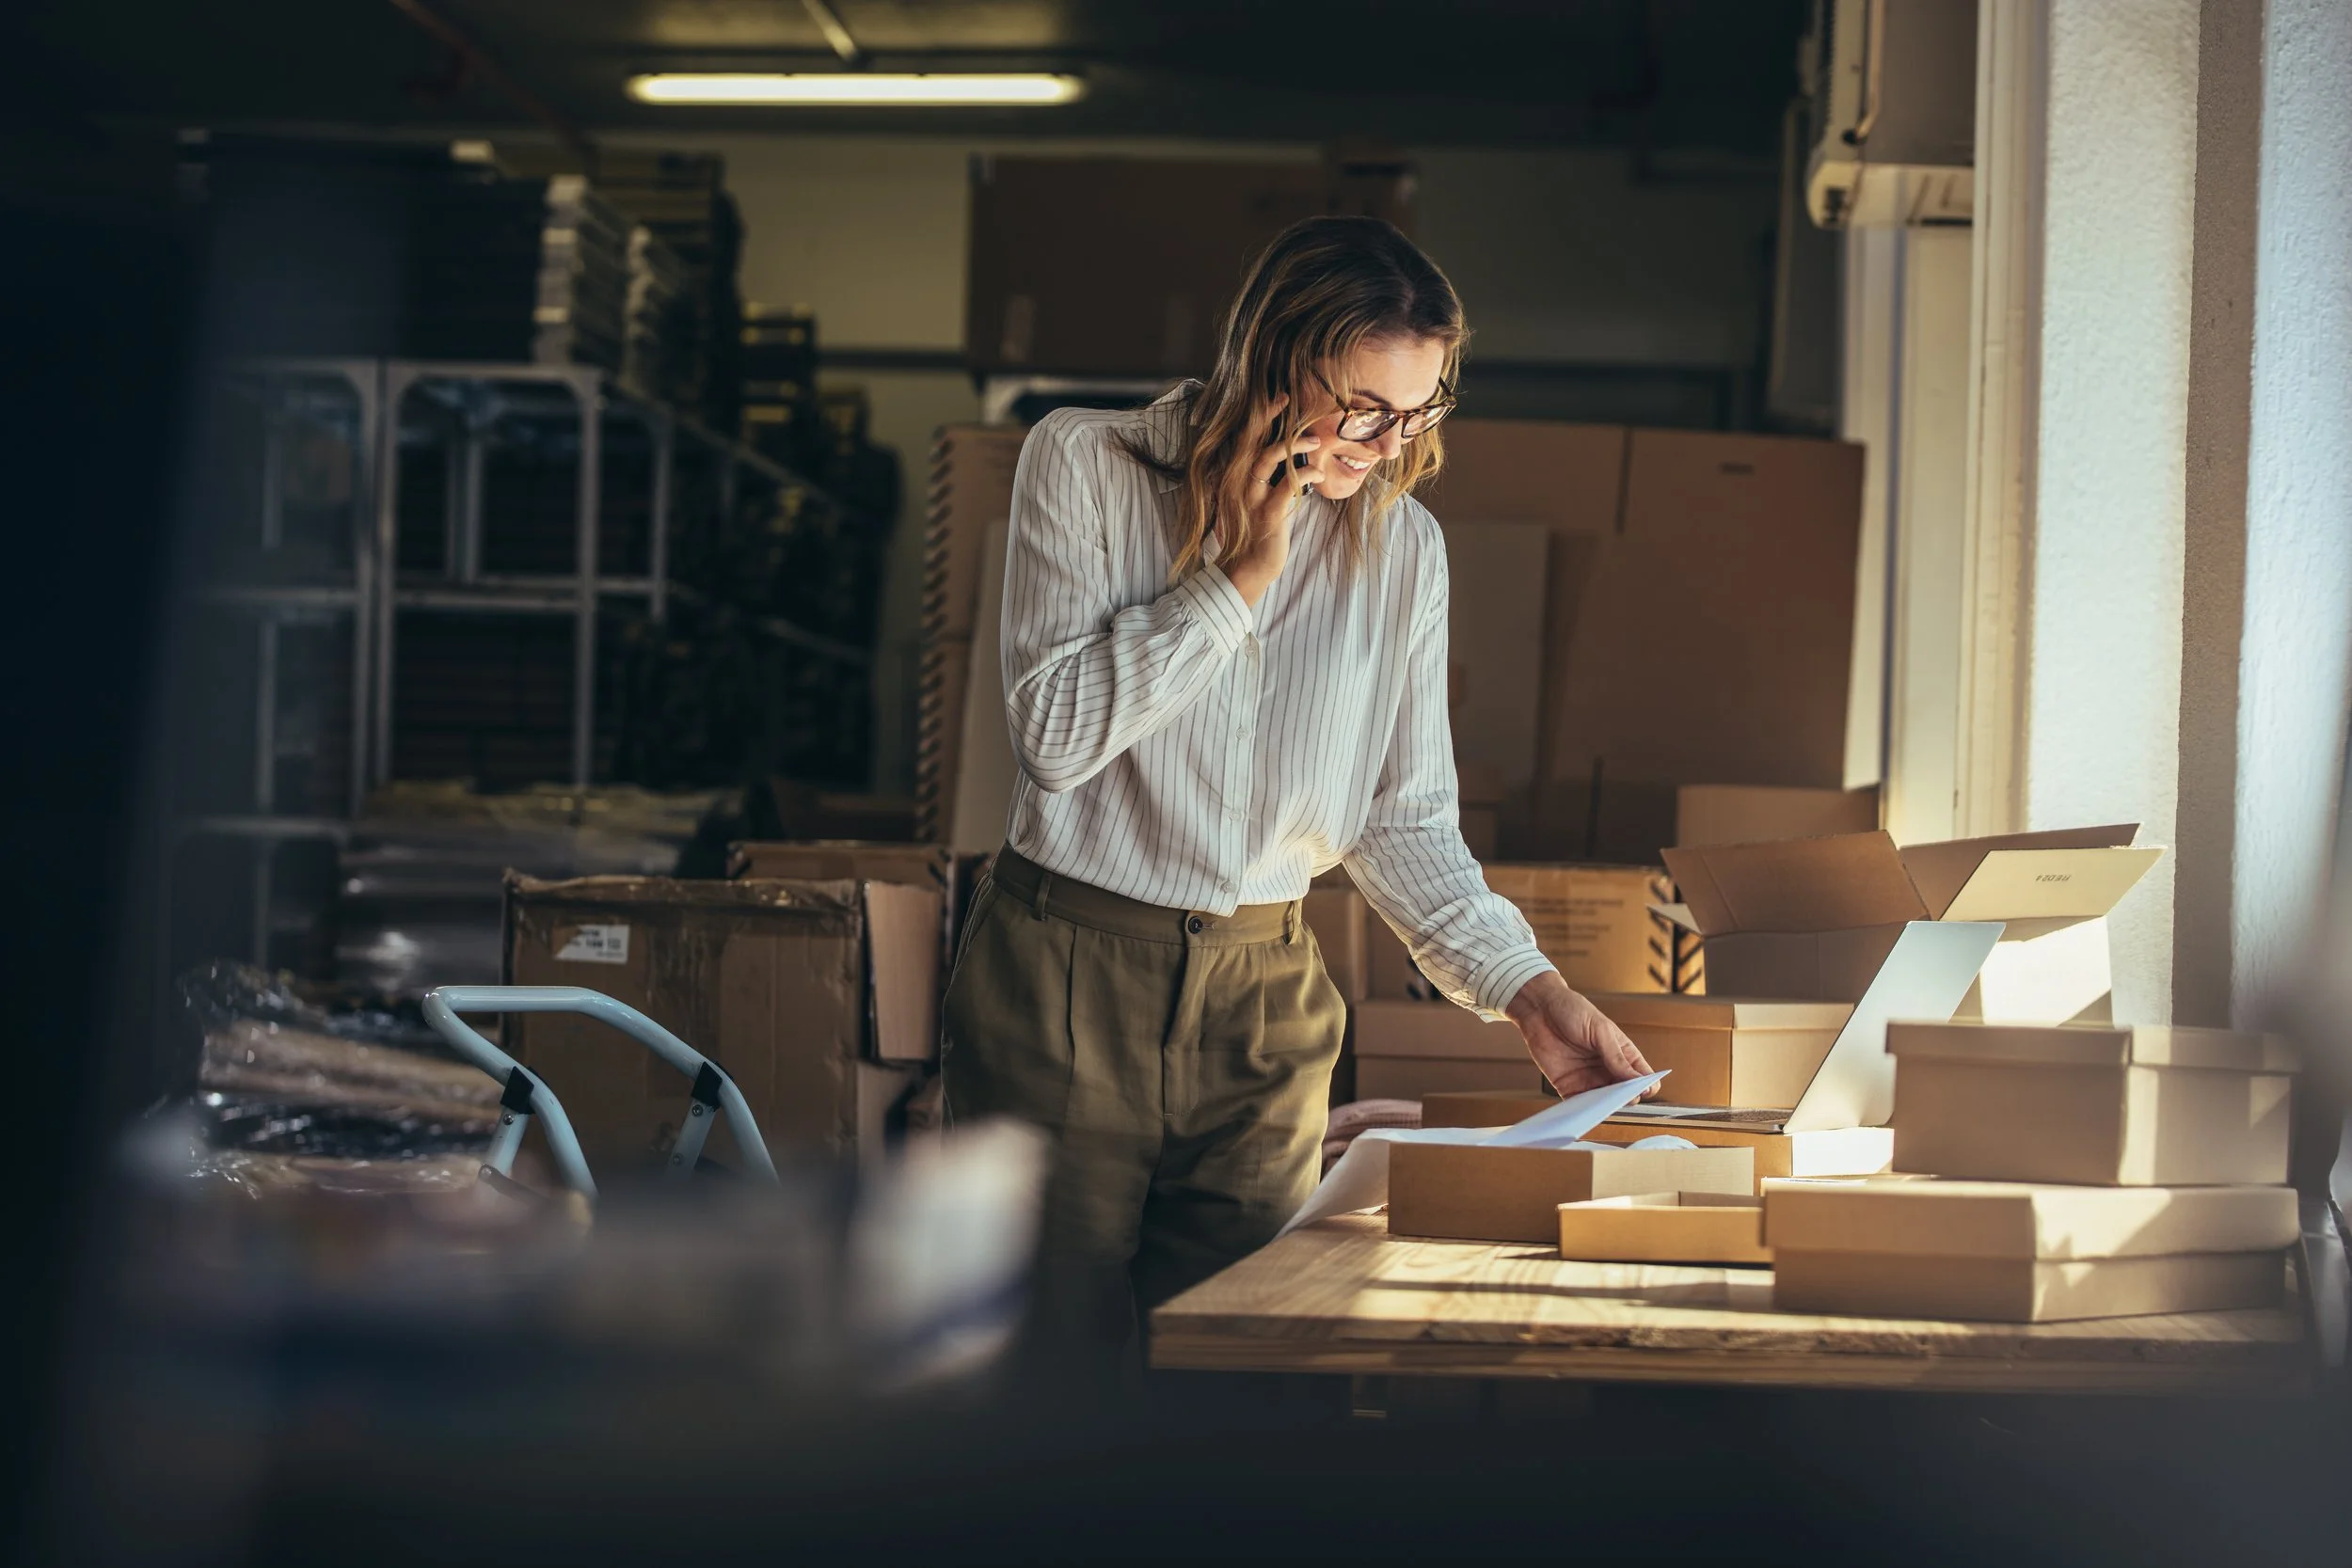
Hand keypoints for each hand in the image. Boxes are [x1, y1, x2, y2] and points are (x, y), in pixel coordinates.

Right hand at [1222, 396, 1325, 607]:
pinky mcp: (1266, 514)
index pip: (1244, 438)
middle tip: (1289, 399)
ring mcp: (1250, 498)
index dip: (1260, 416)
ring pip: (1267, 458)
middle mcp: (1237, 483)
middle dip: (1269, 416)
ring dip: (1294, 445)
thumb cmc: (1254, 532)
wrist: (1246, 568)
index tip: (1279, 398)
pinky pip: (1286, 486)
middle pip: (1250, 440)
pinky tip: (1318, 472)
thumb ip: (1264, 478)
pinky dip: (1305, 474)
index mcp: (1234, 477)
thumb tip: (1285, 456)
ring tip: (1316, 442)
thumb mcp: (1254, 499)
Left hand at [1504, 972, 1657, 1099]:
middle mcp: (1607, 1069)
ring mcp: (1589, 1079)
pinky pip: (1579, 1104)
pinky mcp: (1568, 1086)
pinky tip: (1584, 1110)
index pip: (1642, 1076)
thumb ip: (1617, 1056)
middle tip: (1622, 1098)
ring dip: (1604, 1107)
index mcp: (1622, 1053)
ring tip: (1603, 1105)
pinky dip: (1582, 1110)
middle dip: (1625, 1099)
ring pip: (1603, 1103)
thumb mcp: (1600, 1030)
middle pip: (1624, 1093)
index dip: (1646, 1086)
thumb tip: (1637, 1079)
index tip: (1644, 1090)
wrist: (1540, 1009)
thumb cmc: (1573, 1010)